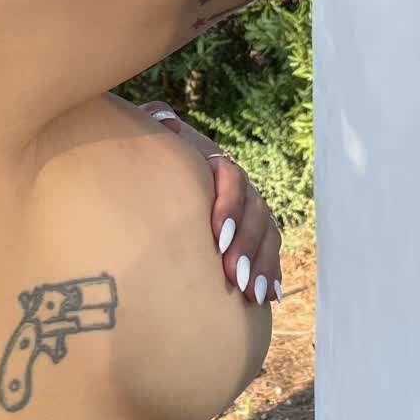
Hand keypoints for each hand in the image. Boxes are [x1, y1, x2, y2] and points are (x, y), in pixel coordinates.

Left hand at [139, 102, 283, 303]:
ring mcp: (247, 212)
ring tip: (252, 293)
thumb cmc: (147, 164)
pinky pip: (269, 253)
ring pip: (267, 234)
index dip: (228, 206)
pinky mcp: (251, 237)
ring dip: (262, 264)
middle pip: (254, 211)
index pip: (231, 178)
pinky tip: (269, 297)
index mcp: (214, 163)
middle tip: (235, 276)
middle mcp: (238, 186)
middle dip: (247, 245)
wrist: (150, 185)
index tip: (217, 236)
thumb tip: (166, 122)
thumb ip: (154, 125)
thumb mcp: (148, 142)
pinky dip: (271, 273)